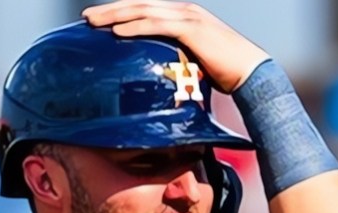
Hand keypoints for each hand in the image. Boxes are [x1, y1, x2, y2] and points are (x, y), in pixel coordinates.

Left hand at [82, 1, 270, 92]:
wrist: (251, 72)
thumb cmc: (224, 73)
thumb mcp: (193, 63)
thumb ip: (174, 62)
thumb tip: (156, 79)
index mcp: (183, 17)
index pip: (146, 10)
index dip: (121, 12)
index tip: (98, 20)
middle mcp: (184, 11)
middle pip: (139, 5)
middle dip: (111, 10)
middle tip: (86, 16)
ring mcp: (188, 17)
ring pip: (144, 11)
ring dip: (116, 16)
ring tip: (93, 22)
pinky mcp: (192, 29)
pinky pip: (157, 25)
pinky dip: (135, 27)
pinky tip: (117, 33)